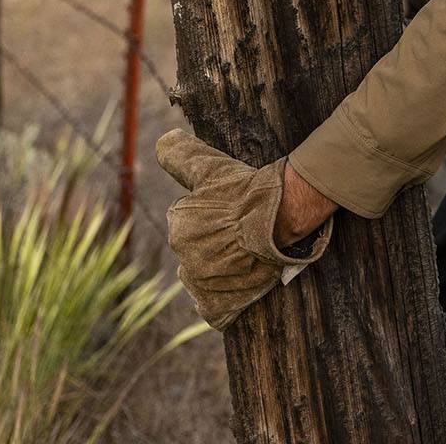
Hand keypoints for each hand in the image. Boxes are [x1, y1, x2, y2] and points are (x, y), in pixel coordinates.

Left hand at [155, 130, 334, 330]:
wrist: (283, 214)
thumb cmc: (248, 189)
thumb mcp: (213, 167)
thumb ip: (182, 156)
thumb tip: (162, 140)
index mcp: (178, 225)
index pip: (188, 223)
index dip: (213, 217)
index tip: (233, 212)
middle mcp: (183, 258)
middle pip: (196, 250)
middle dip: (215, 243)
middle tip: (243, 232)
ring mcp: (201, 283)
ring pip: (206, 275)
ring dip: (220, 267)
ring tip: (248, 254)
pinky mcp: (218, 304)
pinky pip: (214, 306)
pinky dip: (225, 296)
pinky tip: (242, 280)